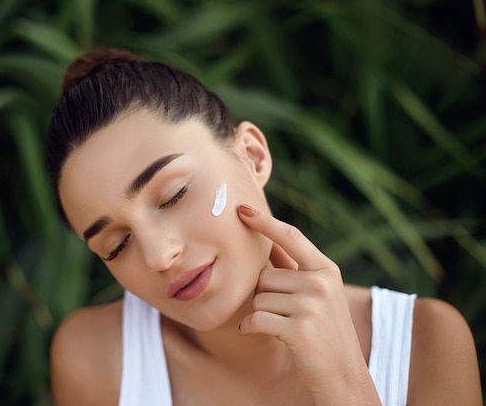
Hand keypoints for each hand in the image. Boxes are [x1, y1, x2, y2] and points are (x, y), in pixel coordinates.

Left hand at [237, 204, 381, 404]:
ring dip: (261, 314)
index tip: (242, 210)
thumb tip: (266, 244)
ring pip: (258, 298)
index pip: (291, 237)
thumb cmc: (324, 333)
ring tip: (285, 328)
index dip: (265, 222)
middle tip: (286, 316)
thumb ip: (296, 270)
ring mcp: (311, 305)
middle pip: (264, 276)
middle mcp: (320, 282)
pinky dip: (250, 328)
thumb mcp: (319, 295)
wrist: (344, 376)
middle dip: (264, 296)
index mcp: (326, 269)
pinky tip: (259, 334)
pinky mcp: (299, 329)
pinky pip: (255, 318)